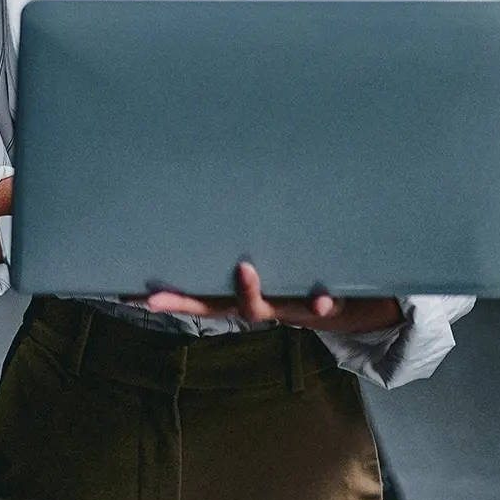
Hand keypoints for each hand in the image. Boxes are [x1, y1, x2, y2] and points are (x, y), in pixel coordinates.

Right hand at [137, 261, 404, 333]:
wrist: (360, 306)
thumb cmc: (303, 273)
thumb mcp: (279, 257)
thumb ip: (251, 235)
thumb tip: (206, 194)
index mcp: (247, 293)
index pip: (201, 298)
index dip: (170, 299)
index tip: (139, 298)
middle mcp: (266, 303)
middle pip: (224, 304)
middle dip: (191, 298)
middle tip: (162, 291)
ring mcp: (294, 305)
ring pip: (269, 305)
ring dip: (253, 293)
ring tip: (244, 271)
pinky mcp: (328, 304)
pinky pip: (324, 302)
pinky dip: (323, 299)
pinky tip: (326, 297)